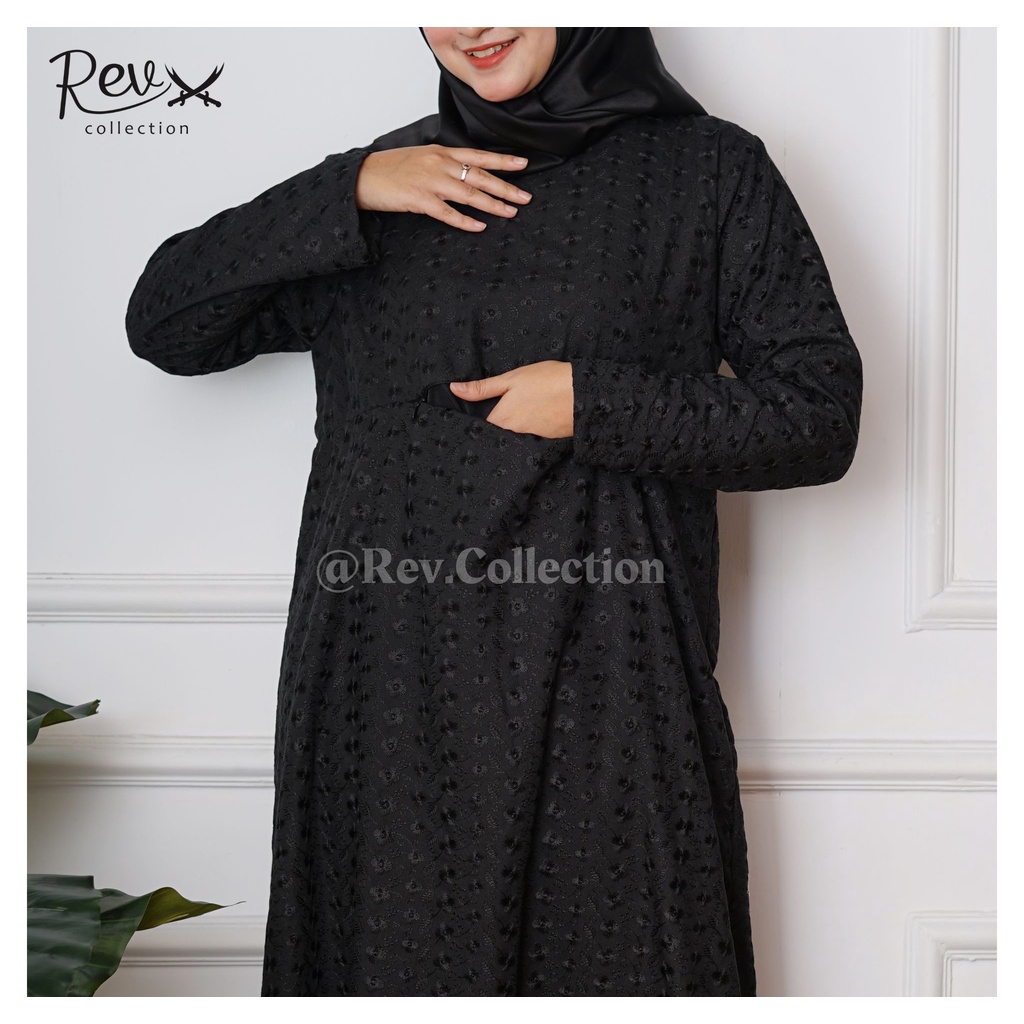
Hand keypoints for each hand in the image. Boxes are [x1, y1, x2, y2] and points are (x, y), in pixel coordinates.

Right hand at [354, 145, 532, 232]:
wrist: (363, 176)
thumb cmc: (391, 168)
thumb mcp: (422, 158)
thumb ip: (444, 163)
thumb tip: (465, 172)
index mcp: (441, 152)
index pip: (479, 156)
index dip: (502, 161)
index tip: (523, 164)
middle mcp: (440, 164)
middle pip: (480, 176)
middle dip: (506, 187)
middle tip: (525, 197)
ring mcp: (430, 182)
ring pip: (470, 194)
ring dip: (492, 205)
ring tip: (510, 212)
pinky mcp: (420, 200)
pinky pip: (448, 214)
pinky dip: (465, 221)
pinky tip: (480, 227)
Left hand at [450, 361, 573, 437]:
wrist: (585, 394)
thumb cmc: (548, 381)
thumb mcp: (511, 378)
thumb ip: (482, 388)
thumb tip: (454, 389)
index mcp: (501, 419)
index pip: (480, 426)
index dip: (476, 419)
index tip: (474, 412)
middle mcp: (513, 434)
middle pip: (496, 432)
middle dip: (495, 424)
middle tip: (503, 408)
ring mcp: (530, 439)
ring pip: (513, 436)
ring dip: (513, 427)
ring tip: (521, 410)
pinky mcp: (546, 440)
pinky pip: (530, 437)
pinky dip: (530, 429)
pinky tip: (536, 416)